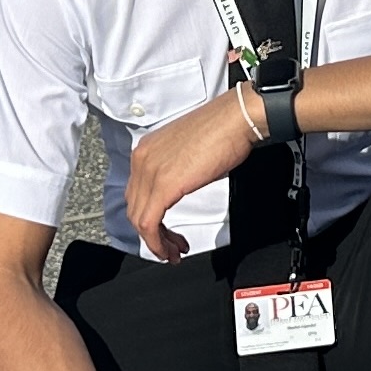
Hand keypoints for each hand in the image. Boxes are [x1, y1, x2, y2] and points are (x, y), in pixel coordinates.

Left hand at [125, 90, 258, 261]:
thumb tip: (178, 187)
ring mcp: (150, 171)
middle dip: (152, 234)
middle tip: (169, 247)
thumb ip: (174, 170)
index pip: (136, 193)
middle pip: (135, 209)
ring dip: (156, 242)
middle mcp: (142, 159)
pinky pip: (149, 223)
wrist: (236, 119)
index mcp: (146, 150)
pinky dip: (156, 243)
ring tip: (173, 252)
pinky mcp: (164, 186)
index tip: (164, 230)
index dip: (148, 217)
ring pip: (139, 220)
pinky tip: (168, 250)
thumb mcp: (187, 152)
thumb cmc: (221, 130)